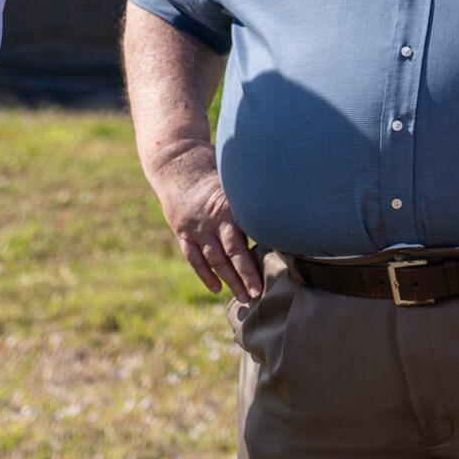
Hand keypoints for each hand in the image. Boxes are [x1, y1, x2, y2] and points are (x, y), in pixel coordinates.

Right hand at [153, 157, 261, 303]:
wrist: (176, 161)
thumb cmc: (213, 168)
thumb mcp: (234, 178)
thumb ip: (251, 197)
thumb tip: (282, 207)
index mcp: (228, 206)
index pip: (244, 238)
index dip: (254, 259)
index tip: (267, 275)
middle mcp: (212, 220)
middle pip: (230, 253)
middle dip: (244, 276)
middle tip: (257, 294)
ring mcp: (196, 228)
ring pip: (214, 259)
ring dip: (229, 280)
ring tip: (243, 297)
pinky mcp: (183, 232)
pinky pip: (194, 257)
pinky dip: (205, 274)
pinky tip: (216, 288)